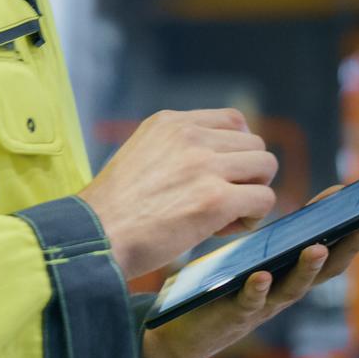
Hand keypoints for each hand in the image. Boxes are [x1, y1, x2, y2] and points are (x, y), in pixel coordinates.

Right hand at [80, 109, 277, 278]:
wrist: (92, 238)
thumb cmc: (114, 210)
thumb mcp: (142, 154)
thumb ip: (178, 149)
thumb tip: (223, 164)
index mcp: (171, 122)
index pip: (233, 119)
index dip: (236, 151)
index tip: (220, 176)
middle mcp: (191, 136)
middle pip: (255, 143)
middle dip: (246, 174)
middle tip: (222, 201)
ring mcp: (204, 165)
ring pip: (265, 166)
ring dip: (253, 192)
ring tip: (226, 215)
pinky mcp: (215, 199)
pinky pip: (263, 199)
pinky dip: (253, 216)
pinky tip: (225, 229)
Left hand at [140, 186, 358, 357]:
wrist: (183, 324)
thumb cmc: (223, 279)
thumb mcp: (252, 249)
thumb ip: (270, 226)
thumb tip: (273, 174)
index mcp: (292, 268)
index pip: (331, 243)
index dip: (353, 225)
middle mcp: (286, 287)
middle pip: (328, 268)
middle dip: (351, 246)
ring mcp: (263, 303)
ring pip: (293, 288)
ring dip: (307, 269)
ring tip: (317, 248)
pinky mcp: (234, 315)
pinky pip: (249, 303)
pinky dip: (258, 290)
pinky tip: (261, 275)